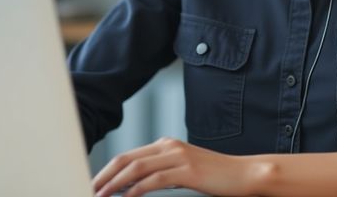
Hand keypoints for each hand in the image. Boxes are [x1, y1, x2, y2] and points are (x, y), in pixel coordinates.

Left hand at [92, 137, 257, 196]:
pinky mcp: (187, 170)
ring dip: (114, 184)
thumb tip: (134, 186)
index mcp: (166, 145)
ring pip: (136, 168)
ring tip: (101, 196)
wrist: (246, 174)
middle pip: (126, 159)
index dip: (107, 170)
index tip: (95, 185)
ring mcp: (178, 156)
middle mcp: (169, 146)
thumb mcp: (184, 171)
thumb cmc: (216, 176)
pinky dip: (136, 190)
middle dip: (104, 176)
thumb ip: (161, 173)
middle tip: (89, 190)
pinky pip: (154, 180)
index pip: (128, 156)